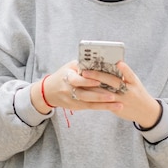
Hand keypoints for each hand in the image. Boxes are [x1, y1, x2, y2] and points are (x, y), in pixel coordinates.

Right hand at [32, 61, 160, 128]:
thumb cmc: (64, 74)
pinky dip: (102, 107)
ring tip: (118, 104)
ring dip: (104, 104)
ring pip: (89, 103)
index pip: (76, 80)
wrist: (49, 91)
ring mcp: (72, 100)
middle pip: (85, 94)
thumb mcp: (70, 66)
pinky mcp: (75, 107)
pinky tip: (113, 107)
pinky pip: (90, 108)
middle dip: (100, 96)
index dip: (87, 81)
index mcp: (66, 77)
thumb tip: (100, 59)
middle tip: (114, 95)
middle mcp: (68, 90)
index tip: (99, 81)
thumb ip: (83, 65)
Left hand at [80, 61, 160, 126]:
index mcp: (134, 82)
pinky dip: (95, 97)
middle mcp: (129, 91)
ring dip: (93, 86)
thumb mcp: (135, 82)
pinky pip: (104, 102)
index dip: (124, 69)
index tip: (118, 62)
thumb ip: (124, 74)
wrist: (146, 112)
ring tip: (82, 80)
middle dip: (98, 76)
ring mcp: (123, 100)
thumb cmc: (137, 92)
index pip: (129, 74)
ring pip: (106, 93)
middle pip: (113, 82)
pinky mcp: (117, 108)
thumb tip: (109, 63)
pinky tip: (86, 91)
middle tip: (85, 71)